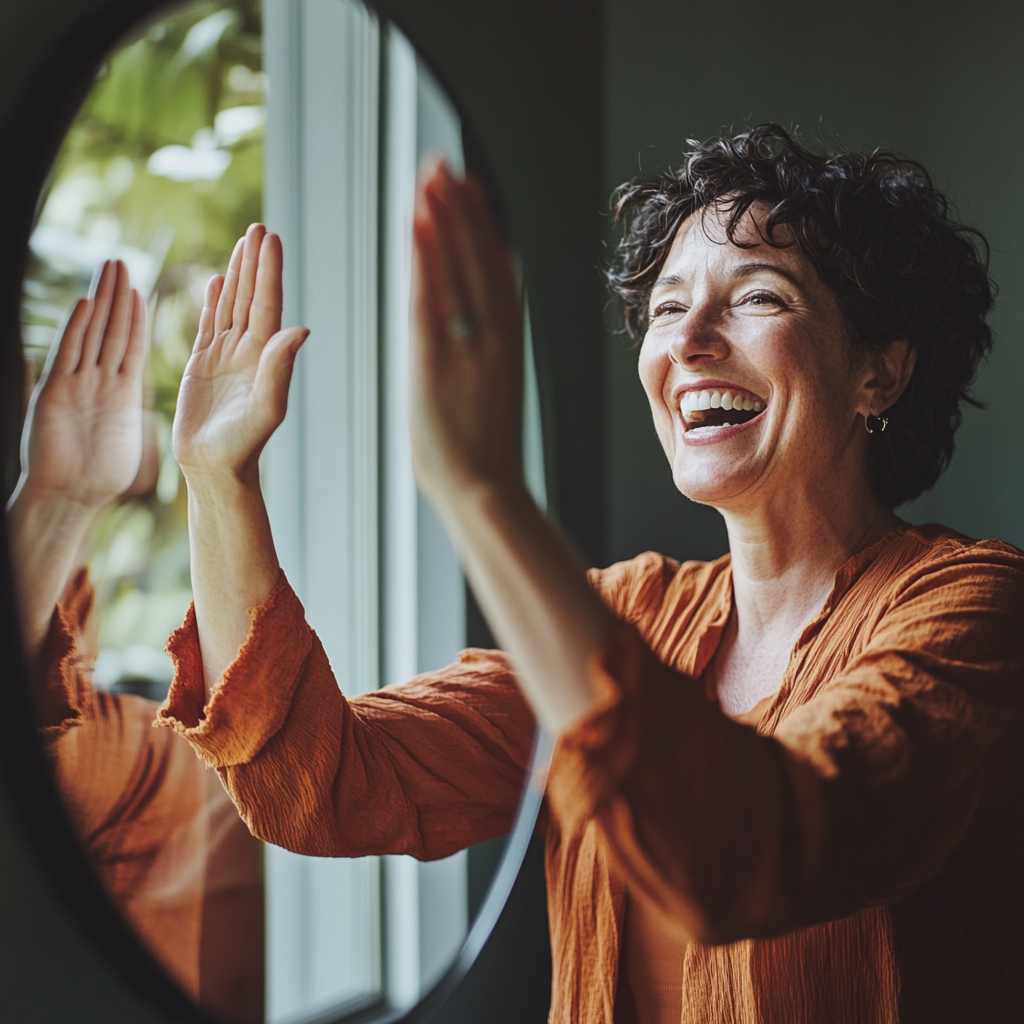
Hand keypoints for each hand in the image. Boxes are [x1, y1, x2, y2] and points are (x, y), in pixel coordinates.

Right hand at [18, 259, 146, 508]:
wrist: (70, 497)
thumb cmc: (103, 478)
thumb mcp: (131, 439)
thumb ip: (135, 412)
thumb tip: (147, 405)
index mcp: (121, 392)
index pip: (130, 345)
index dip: (136, 317)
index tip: (140, 288)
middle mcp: (98, 382)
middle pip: (109, 330)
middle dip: (116, 297)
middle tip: (120, 262)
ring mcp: (77, 384)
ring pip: (92, 333)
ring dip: (101, 300)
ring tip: (107, 267)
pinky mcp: (57, 392)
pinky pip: (70, 354)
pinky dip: (77, 328)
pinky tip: (86, 303)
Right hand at [172, 224, 308, 483]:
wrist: (215, 468)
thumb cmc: (244, 444)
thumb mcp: (267, 407)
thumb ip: (281, 368)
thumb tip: (302, 328)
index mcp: (265, 357)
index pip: (267, 305)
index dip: (268, 272)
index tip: (271, 239)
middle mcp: (248, 352)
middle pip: (252, 297)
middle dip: (255, 263)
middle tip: (260, 228)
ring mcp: (225, 357)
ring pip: (232, 306)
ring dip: (237, 275)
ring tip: (242, 243)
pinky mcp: (203, 367)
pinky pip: (209, 326)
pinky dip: (213, 302)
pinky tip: (217, 281)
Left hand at [411, 161, 524, 507]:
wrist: (481, 488)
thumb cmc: (481, 447)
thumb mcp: (489, 389)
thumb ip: (480, 348)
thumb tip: (470, 321)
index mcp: (505, 341)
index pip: (494, 269)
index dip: (480, 226)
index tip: (469, 190)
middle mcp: (494, 335)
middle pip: (479, 258)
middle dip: (461, 208)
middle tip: (444, 164)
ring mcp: (468, 345)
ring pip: (459, 269)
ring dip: (444, 219)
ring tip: (430, 175)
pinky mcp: (438, 361)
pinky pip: (432, 298)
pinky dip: (427, 257)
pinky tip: (417, 222)